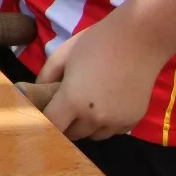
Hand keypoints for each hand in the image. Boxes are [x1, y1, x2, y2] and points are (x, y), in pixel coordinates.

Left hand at [35, 18, 163, 139]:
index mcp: (73, 100)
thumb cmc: (96, 42)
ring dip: (85, 126)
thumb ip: (45, 77)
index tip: (44, 114)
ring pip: (93, 136)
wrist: (138, 39)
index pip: (52, 126)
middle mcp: (94, 118)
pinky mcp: (133, 121)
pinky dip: (106, 124)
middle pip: (72, 134)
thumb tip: (37, 93)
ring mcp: (116, 122)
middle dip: (65, 123)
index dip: (45, 121)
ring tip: (86, 105)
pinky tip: (106, 104)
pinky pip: (112, 131)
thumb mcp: (62, 55)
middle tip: (63, 107)